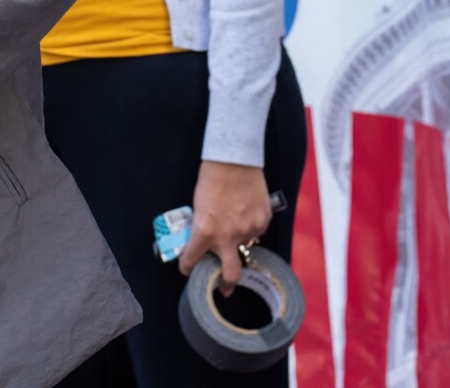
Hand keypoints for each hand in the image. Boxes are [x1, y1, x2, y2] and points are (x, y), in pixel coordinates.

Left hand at [179, 160, 272, 293]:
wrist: (234, 162)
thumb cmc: (212, 180)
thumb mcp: (199, 207)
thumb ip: (203, 228)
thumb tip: (207, 241)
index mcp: (205, 232)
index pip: (192, 258)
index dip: (187, 266)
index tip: (187, 269)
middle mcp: (227, 237)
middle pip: (230, 275)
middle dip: (226, 285)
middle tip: (224, 288)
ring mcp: (247, 231)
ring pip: (244, 247)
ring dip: (238, 241)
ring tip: (233, 221)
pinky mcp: (262, 223)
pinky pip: (255, 233)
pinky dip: (249, 227)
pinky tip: (244, 212)